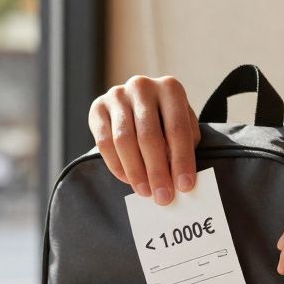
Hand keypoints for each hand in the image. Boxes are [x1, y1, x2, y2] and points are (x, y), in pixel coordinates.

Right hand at [89, 75, 199, 204]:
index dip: (182, 160)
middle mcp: (142, 86)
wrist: (136, 104)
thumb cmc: (166, 120)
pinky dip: (116, 165)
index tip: (185, 186)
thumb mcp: (182, 125)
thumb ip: (184, 145)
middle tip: (163, 197)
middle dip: (157, 171)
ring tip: (145, 192)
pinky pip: (104, 142)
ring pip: (124, 140)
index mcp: (170, 88)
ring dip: (135, 171)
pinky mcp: (98, 107)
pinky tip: (127, 180)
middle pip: (149, 136)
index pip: (177, 128)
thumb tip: (180, 178)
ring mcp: (117, 95)